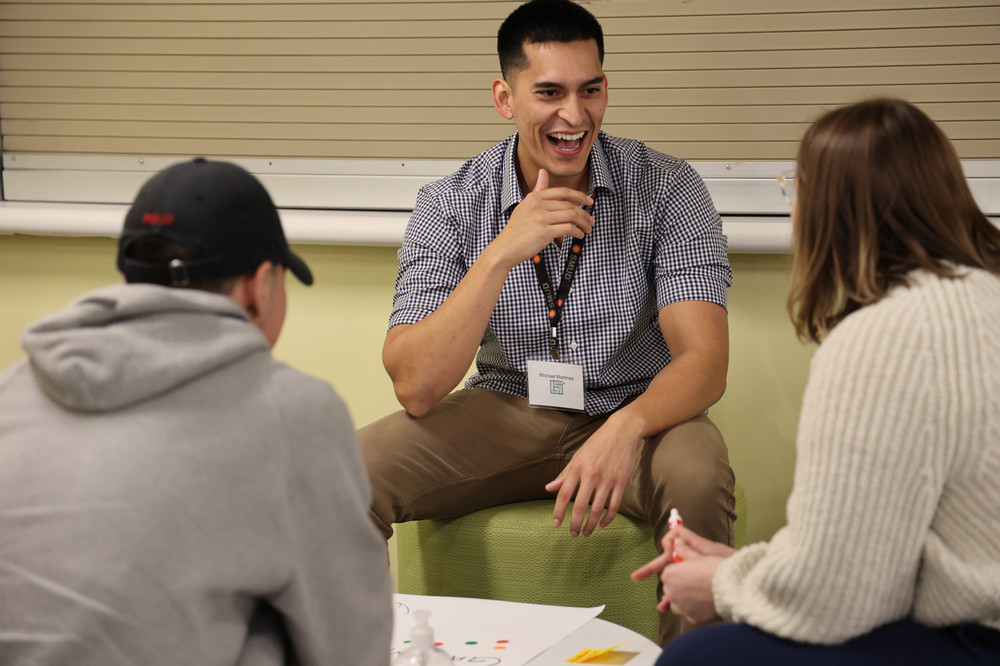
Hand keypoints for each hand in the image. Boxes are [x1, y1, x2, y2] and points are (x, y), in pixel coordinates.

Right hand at [489, 168, 594, 268]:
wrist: (505, 249)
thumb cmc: (516, 230)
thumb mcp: (525, 206)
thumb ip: (537, 190)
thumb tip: (543, 172)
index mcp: (534, 197)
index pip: (563, 192)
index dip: (579, 195)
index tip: (589, 201)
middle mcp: (538, 205)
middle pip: (570, 205)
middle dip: (585, 213)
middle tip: (591, 220)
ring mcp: (541, 218)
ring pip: (572, 216)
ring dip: (584, 223)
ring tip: (587, 229)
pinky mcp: (544, 232)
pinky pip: (568, 229)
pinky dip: (577, 232)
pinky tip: (579, 236)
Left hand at [545, 417, 638, 536]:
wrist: (622, 431)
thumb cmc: (597, 444)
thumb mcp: (577, 456)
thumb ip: (564, 474)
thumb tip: (548, 488)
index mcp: (577, 468)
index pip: (564, 494)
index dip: (558, 511)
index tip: (556, 524)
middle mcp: (591, 475)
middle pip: (580, 505)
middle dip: (575, 523)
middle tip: (573, 534)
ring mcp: (607, 479)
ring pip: (597, 509)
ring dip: (591, 524)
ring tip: (587, 532)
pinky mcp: (621, 482)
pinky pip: (614, 505)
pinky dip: (608, 518)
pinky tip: (602, 524)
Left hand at [632, 524, 731, 623]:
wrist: (731, 588)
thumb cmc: (715, 569)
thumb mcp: (698, 556)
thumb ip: (684, 550)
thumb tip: (677, 542)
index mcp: (670, 575)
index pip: (668, 574)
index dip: (679, 573)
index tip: (689, 572)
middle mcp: (671, 592)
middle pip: (671, 589)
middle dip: (680, 587)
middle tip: (697, 583)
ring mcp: (681, 607)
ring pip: (678, 604)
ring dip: (686, 600)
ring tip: (702, 593)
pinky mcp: (692, 618)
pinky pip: (690, 613)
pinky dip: (696, 610)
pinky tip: (707, 603)